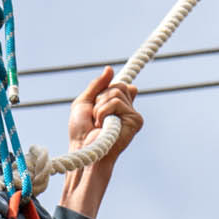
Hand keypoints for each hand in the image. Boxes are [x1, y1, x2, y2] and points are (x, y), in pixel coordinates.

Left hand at [60, 68, 141, 218]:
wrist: (83, 149)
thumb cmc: (81, 132)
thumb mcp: (85, 102)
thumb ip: (97, 85)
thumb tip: (110, 68)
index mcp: (119, 105)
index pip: (120, 85)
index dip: (109, 89)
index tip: (99, 103)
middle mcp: (129, 109)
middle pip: (118, 86)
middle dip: (100, 98)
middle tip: (95, 117)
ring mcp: (133, 115)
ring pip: (116, 93)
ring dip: (99, 108)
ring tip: (98, 123)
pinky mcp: (136, 121)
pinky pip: (116, 103)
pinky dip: (103, 112)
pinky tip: (103, 126)